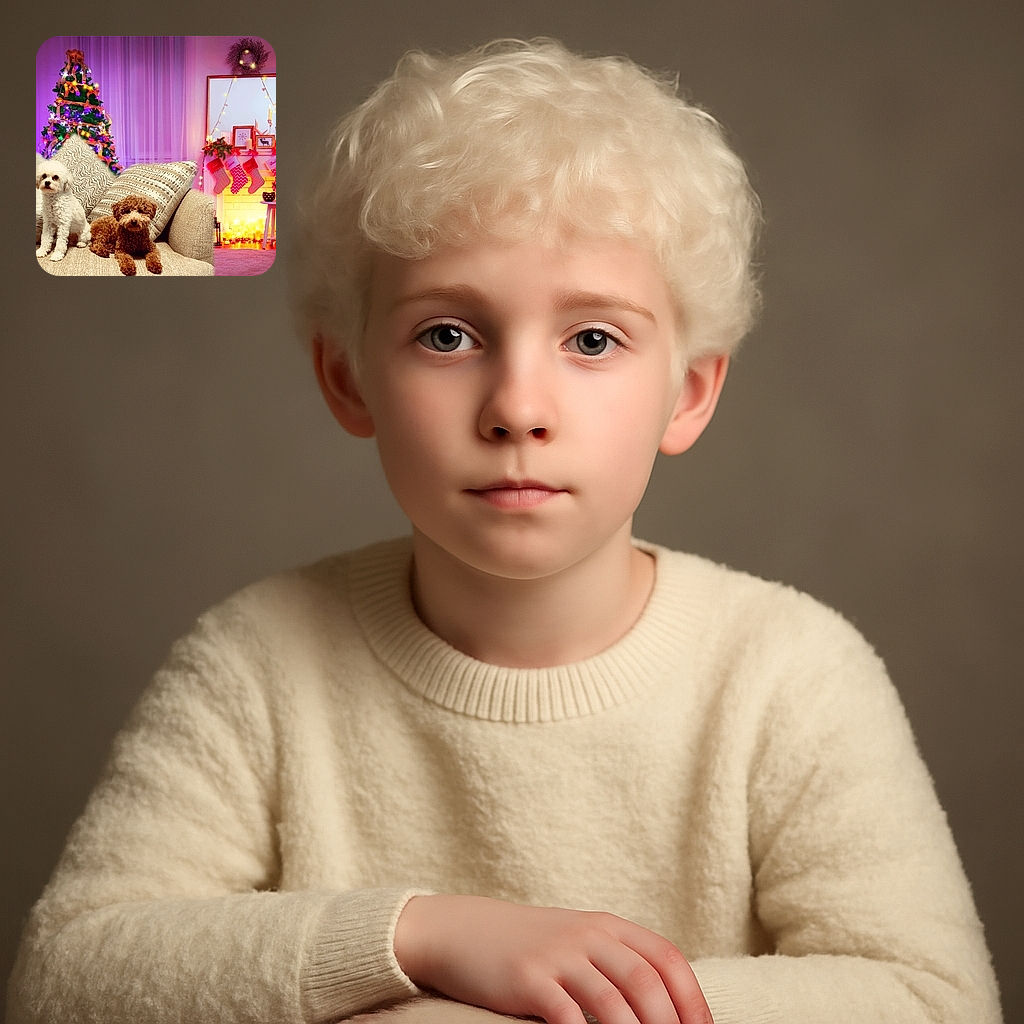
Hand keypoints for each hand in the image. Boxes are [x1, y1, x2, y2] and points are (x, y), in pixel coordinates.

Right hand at [394, 894, 710, 1023]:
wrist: (461, 930)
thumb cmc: (526, 945)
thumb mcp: (576, 940)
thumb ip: (616, 962)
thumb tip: (663, 1008)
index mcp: (606, 926)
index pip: (666, 958)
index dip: (692, 999)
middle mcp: (587, 935)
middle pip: (646, 983)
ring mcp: (557, 955)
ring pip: (614, 1004)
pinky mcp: (528, 979)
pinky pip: (567, 1017)